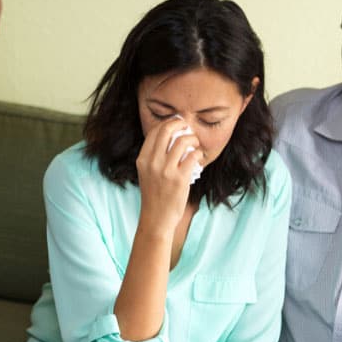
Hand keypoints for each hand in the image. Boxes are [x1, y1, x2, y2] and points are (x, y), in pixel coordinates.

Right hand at [136, 118, 202, 232]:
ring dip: (192, 139)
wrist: (156, 218)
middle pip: (166, 130)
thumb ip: (154, 156)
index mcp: (142, 159)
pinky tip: (198, 158)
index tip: (177, 124)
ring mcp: (165, 170)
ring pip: (182, 141)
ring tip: (195, 144)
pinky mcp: (179, 179)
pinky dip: (198, 154)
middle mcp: (152, 162)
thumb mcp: (146, 173)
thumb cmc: (154, 195)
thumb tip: (172, 137)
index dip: (168, 123)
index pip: (154, 131)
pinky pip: (193, 156)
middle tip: (187, 127)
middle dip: (180, 124)